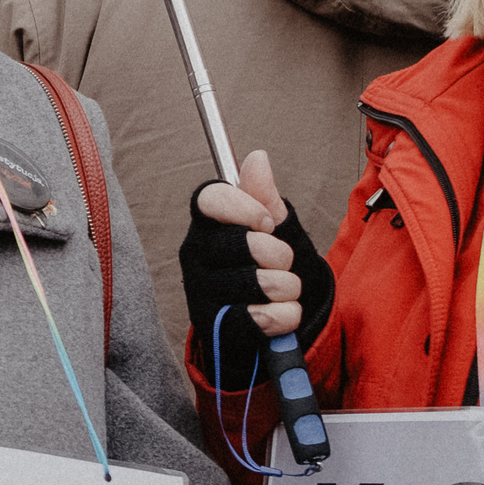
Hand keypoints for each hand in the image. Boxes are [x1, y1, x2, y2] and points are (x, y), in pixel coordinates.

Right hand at [196, 154, 303, 337]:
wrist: (271, 316)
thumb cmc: (268, 265)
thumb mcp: (273, 227)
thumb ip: (264, 195)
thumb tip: (257, 158)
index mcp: (206, 223)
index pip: (210, 199)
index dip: (246, 209)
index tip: (268, 223)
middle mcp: (195, 254)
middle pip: (244, 243)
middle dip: (280, 254)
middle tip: (281, 262)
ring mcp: (200, 292)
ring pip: (260, 282)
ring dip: (288, 288)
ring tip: (283, 290)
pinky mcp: (212, 327)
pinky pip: (259, 318)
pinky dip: (285, 316)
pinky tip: (283, 313)